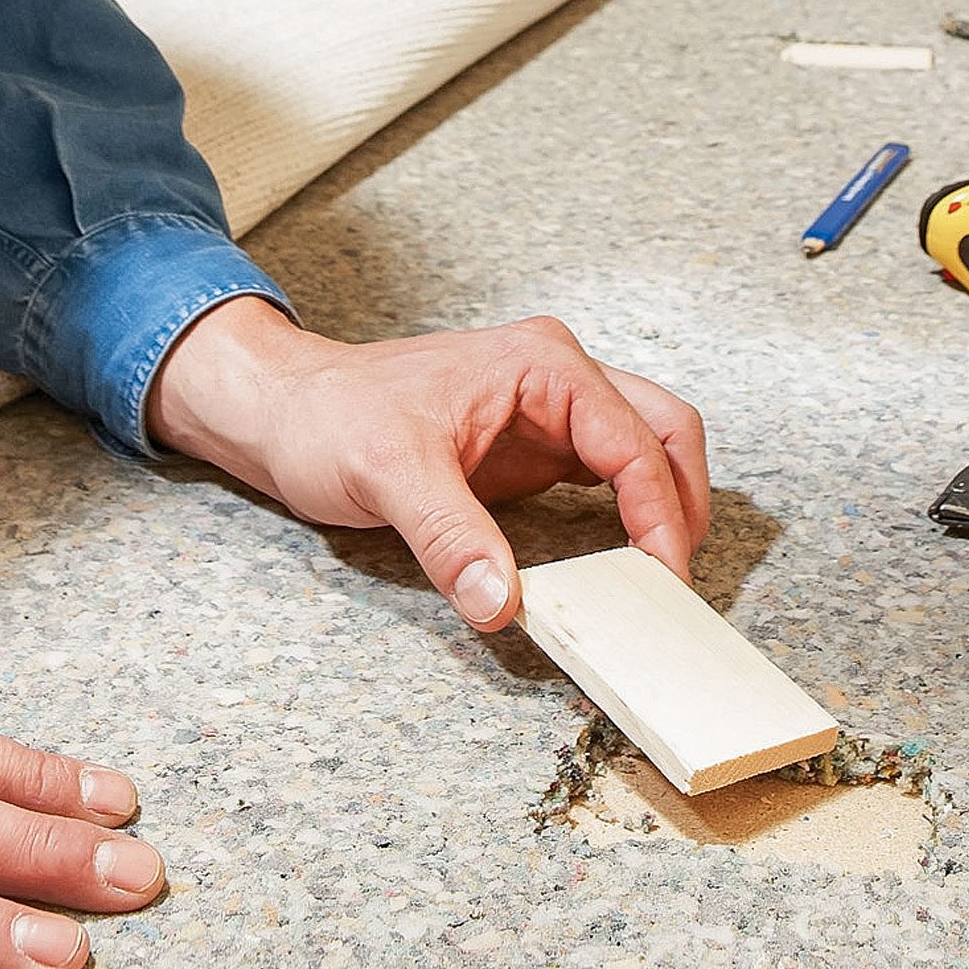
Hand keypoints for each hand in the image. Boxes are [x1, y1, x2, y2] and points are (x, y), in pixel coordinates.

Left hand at [149, 298, 710, 629]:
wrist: (285, 411)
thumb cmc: (328, 417)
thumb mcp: (387, 475)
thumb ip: (450, 538)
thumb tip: (502, 602)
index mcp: (542, 366)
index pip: (634, 441)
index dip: (661, 512)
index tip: (663, 575)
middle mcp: (559, 379)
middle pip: (666, 433)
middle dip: (684, 505)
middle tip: (675, 581)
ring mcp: (553, 412)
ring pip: (648, 452)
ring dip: (664, 509)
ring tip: (659, 577)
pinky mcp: (539, 447)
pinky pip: (610, 477)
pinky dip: (630, 517)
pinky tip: (622, 562)